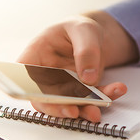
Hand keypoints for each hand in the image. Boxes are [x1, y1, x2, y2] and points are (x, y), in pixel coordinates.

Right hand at [18, 12, 137, 121]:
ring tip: (96, 111)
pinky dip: (102, 99)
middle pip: (44, 97)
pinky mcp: (77, 93)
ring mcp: (60, 87)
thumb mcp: (83, 30)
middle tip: (73, 111)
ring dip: (82, 110)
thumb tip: (88, 78)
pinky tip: (115, 90)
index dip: (28, 91)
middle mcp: (44, 76)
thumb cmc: (78, 29)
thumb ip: (86, 51)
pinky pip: (88, 101)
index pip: (24, 77)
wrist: (92, 37)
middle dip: (58, 107)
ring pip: (65, 104)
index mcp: (35, 57)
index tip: (42, 98)